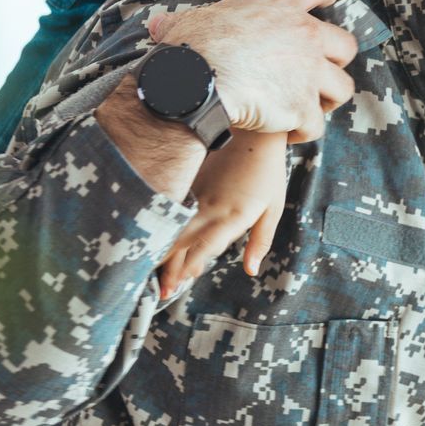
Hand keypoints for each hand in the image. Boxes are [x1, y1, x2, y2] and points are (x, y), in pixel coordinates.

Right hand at [147, 0, 355, 141]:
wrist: (194, 82)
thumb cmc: (188, 49)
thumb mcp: (187, 24)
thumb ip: (182, 23)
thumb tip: (159, 26)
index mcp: (280, 5)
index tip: (329, 2)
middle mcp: (305, 35)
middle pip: (346, 45)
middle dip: (336, 62)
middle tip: (316, 75)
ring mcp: (309, 71)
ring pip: (342, 88)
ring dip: (326, 100)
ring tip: (307, 109)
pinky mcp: (303, 107)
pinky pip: (316, 125)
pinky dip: (303, 132)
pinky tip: (287, 134)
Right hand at [157, 130, 289, 298]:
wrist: (253, 134)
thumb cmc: (267, 175)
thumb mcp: (273, 209)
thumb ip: (260, 241)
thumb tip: (251, 270)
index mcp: (232, 215)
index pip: (205, 246)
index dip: (189, 266)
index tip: (177, 285)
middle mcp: (210, 207)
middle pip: (182, 242)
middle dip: (169, 268)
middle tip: (161, 291)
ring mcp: (195, 194)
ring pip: (172, 227)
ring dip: (162, 250)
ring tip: (152, 272)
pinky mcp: (188, 183)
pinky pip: (172, 209)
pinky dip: (163, 227)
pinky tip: (156, 240)